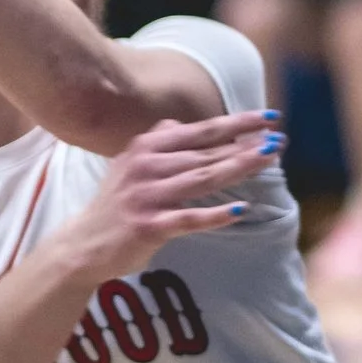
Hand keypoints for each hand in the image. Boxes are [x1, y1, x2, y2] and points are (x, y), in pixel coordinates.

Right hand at [72, 111, 283, 277]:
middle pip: (205, 153)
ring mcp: (146, 196)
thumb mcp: (129, 166)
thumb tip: (179, 122)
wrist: (82, 244)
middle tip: (280, 140)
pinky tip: (241, 209)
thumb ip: (156, 142)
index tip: (269, 118)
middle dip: (245, 146)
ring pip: (201, 178)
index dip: (236, 123)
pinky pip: (188, 218)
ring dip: (238, 168)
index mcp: (145, 148)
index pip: (199, 131)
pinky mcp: (148, 226)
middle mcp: (145, 167)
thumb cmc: (114, 205)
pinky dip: (216, 214)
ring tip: (269, 160)